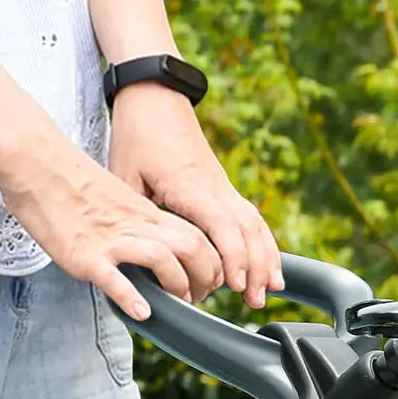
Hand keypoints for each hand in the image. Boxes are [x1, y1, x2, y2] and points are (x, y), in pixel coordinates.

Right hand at [0, 129, 224, 319]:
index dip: (211, 262)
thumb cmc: (68, 180)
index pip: (196, 236)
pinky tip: (141, 312)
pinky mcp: (85, 254)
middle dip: (204, 277)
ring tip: (176, 304)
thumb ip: (136, 222)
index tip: (207, 281)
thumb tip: (148, 248)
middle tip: (198, 297)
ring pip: (163, 258)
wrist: (34, 162)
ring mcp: (110, 240)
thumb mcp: (116, 199)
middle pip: (191, 247)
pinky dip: (131, 297)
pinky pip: (114, 277)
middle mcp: (135, 225)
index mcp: (144, 214)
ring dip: (176, 286)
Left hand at [106, 83, 283, 309]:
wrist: (155, 96)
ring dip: (267, 259)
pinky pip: (253, 219)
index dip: (232, 258)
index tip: (235, 285)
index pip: (223, 228)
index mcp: (191, 187)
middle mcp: (215, 189)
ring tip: (272, 290)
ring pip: (257, 226)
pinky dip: (265, 244)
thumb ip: (136, 216)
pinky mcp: (225, 188)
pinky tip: (270, 265)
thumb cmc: (138, 134)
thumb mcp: (124, 174)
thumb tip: (143, 254)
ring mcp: (224, 188)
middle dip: (256, 269)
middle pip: (249, 232)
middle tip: (256, 302)